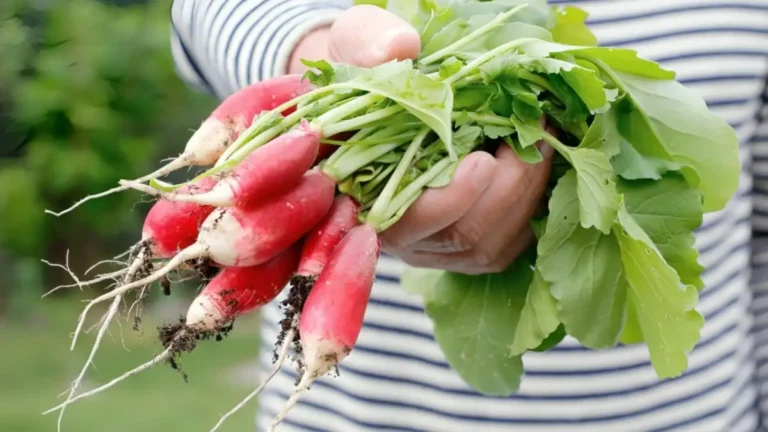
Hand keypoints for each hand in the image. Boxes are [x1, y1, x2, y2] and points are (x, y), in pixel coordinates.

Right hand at [288, 5, 554, 274]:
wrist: (378, 96)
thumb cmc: (367, 73)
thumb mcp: (355, 43)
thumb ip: (366, 42)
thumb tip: (400, 48)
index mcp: (361, 191)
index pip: (405, 219)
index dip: (449, 199)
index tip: (482, 162)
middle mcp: (396, 231)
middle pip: (462, 236)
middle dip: (508, 187)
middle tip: (533, 134)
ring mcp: (432, 243)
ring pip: (490, 246)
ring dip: (528, 194)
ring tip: (541, 138)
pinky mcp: (462, 243)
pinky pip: (506, 245)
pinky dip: (532, 207)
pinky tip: (540, 161)